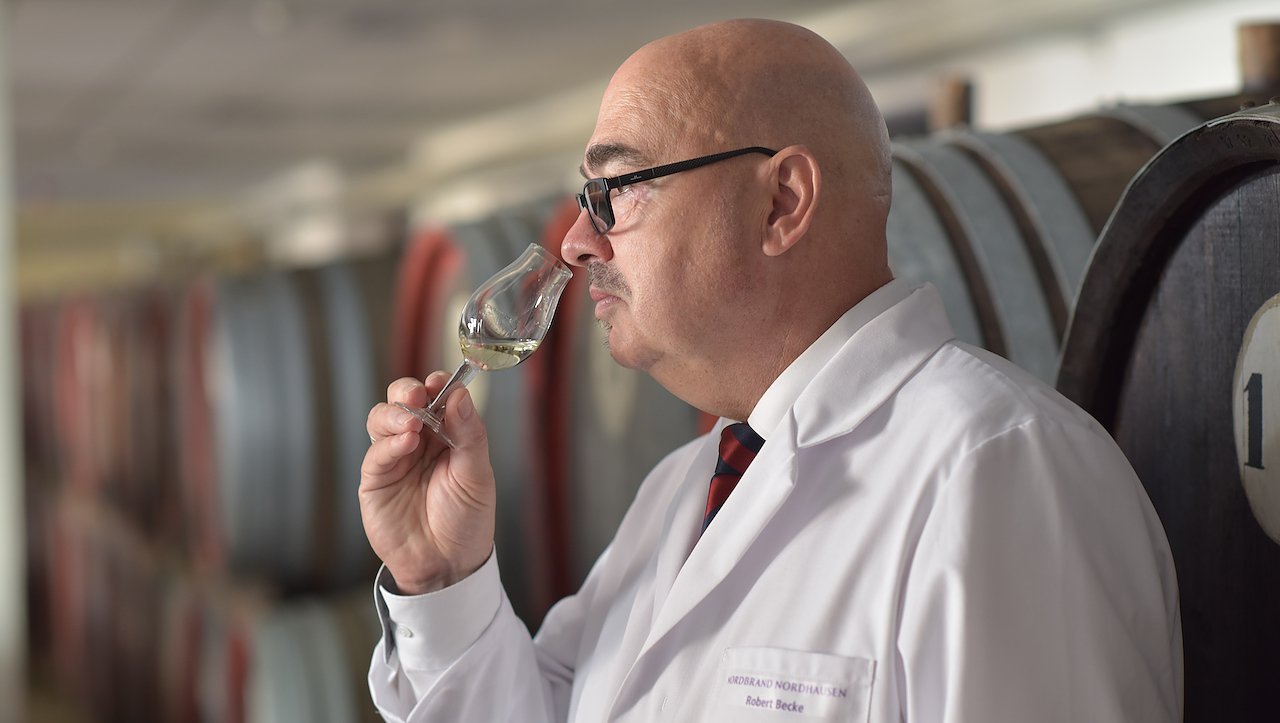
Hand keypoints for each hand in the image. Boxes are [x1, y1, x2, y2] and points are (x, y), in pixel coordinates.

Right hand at [360, 373, 496, 594]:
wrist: (448, 565)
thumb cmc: (466, 520)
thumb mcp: (477, 476)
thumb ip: (469, 434)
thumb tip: (460, 396)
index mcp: (447, 434)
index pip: (437, 398)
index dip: (436, 386)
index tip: (441, 382)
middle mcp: (419, 441)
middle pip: (402, 401)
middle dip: (406, 392)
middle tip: (418, 395)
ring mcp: (394, 458)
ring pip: (382, 420)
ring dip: (395, 415)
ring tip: (412, 424)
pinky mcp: (376, 479)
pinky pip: (376, 453)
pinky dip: (389, 444)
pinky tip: (406, 444)